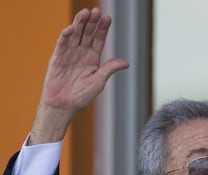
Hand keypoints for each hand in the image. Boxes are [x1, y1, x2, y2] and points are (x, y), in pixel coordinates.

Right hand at [29, 7, 128, 144]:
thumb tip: (126, 63)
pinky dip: (65, 36)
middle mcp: (81, 54)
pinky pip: (61, 44)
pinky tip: (71, 28)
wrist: (64, 106)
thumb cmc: (81, 96)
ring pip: (75, 35)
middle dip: (91, 22)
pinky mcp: (57, 58)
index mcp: (92, 59)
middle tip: (96, 10)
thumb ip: (109, 69)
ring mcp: (68, 55)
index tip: (107, 18)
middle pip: (87, 34)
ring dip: (79, 24)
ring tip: (85, 13)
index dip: (102, 29)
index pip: (98, 39)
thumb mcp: (99, 82)